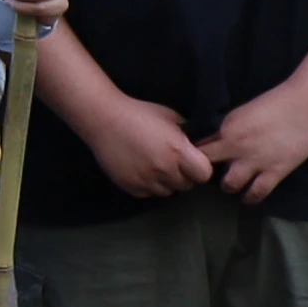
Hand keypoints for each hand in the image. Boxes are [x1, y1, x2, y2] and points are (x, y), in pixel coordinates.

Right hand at [55, 73, 213, 201]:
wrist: (103, 118)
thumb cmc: (140, 113)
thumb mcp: (170, 117)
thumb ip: (187, 134)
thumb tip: (200, 145)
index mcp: (178, 151)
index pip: (204, 174)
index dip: (200, 169)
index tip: (192, 161)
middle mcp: (164, 169)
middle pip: (187, 185)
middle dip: (183, 175)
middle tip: (171, 162)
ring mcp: (146, 180)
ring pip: (168, 192)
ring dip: (166, 182)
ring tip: (155, 166)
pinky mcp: (131, 187)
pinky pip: (149, 193)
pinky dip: (148, 185)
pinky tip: (141, 169)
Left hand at [205, 75, 307, 207]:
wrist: (306, 106)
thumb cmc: (275, 103)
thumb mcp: (242, 113)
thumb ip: (227, 129)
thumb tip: (213, 141)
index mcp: (226, 128)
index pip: (200, 148)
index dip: (195, 156)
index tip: (196, 160)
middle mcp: (235, 147)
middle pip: (207, 168)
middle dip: (206, 173)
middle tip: (211, 176)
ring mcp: (255, 162)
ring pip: (229, 185)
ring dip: (229, 186)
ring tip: (232, 185)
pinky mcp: (275, 172)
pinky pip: (257, 192)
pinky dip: (250, 197)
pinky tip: (249, 196)